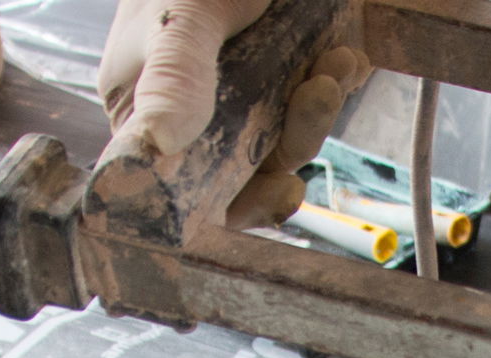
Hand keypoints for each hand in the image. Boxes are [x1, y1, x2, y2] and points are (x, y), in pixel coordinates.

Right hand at [98, 0, 368, 228]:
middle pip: (244, 180)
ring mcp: (244, 104)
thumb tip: (156, 147)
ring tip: (332, 68)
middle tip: (315, 109)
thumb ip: (173, 79)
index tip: (275, 191)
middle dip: (286, 151)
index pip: (182, 189)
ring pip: (287, 149)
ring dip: (316, 116)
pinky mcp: (286, 88)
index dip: (228, 206)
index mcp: (149, 109)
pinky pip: (313, 116)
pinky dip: (332, 91)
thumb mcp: (183, 16)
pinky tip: (341, 57)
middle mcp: (196, 118)